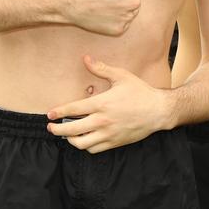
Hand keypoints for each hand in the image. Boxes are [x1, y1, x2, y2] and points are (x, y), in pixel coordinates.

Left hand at [46, 56, 172, 152]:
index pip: (73, 110)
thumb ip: (101, 69)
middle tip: (52, 128)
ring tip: (67, 135)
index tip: (50, 115)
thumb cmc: (140, 92)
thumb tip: (85, 58)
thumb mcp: (122, 76)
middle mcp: (102, 120)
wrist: (159, 111)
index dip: (58, 112)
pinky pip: (94, 149)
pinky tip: (84, 139)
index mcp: (102, 103)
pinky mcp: (115, 142)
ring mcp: (108, 133)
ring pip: (81, 143)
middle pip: (72, 130)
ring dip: (70, 140)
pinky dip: (86, 146)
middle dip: (57, 130)